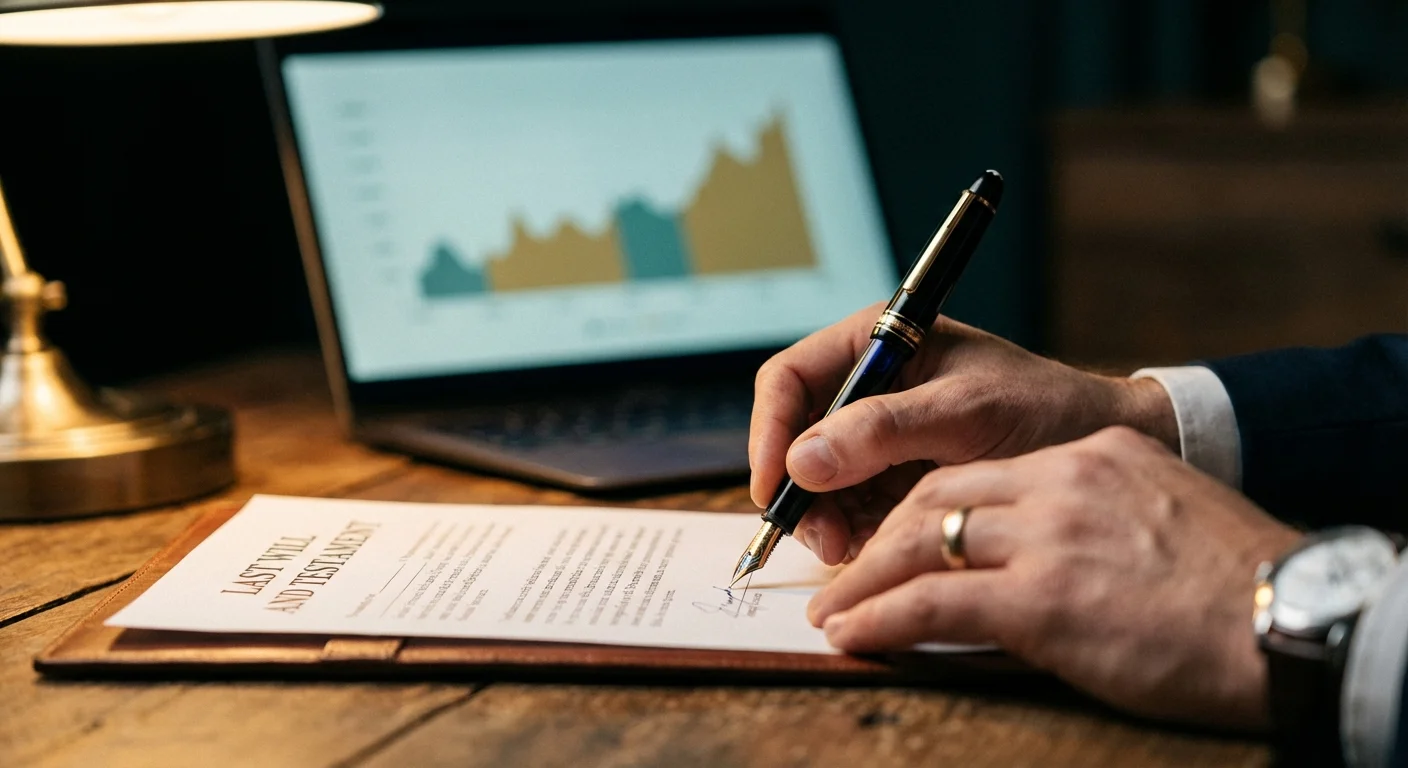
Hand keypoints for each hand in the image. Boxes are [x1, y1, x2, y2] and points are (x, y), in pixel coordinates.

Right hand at [749, 304, 1177, 564]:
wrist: (1102, 448)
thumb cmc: (1045, 409)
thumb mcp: (965, 412)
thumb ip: (883, 429)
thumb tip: (804, 460)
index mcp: (877, 343)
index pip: (790, 379)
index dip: (770, 430)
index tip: (777, 484)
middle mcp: (868, 386)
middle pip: (794, 436)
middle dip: (798, 488)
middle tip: (822, 537)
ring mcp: (878, 436)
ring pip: (815, 480)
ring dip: (822, 518)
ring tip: (850, 549)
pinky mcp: (893, 477)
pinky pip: (848, 507)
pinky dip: (850, 531)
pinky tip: (871, 548)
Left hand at [807, 427, 1302, 728]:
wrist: (1293, 620)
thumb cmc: (1238, 587)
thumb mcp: (1162, 517)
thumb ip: (1093, 517)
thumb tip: (1044, 550)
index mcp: (1092, 457)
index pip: (977, 475)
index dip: (921, 511)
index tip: (894, 539)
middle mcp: (1061, 482)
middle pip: (936, 499)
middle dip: (880, 540)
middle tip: (845, 576)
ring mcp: (1048, 537)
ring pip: (920, 545)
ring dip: (864, 581)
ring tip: (832, 610)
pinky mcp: (1041, 599)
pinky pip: (930, 605)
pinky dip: (879, 620)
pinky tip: (852, 634)